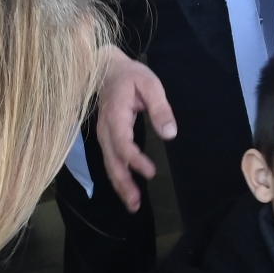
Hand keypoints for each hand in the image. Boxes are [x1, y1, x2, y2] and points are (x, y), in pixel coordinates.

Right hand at [92, 46, 175, 211]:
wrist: (106, 68)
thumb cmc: (130, 75)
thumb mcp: (150, 84)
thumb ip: (160, 108)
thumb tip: (170, 134)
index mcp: (115, 115)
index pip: (122, 142)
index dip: (134, 159)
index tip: (151, 172)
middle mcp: (105, 129)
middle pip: (111, 160)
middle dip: (123, 183)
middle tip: (136, 204)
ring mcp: (103, 135)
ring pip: (109, 164)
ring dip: (120, 185)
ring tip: (133, 205)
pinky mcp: (107, 138)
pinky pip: (110, 160)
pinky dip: (118, 176)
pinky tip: (127, 189)